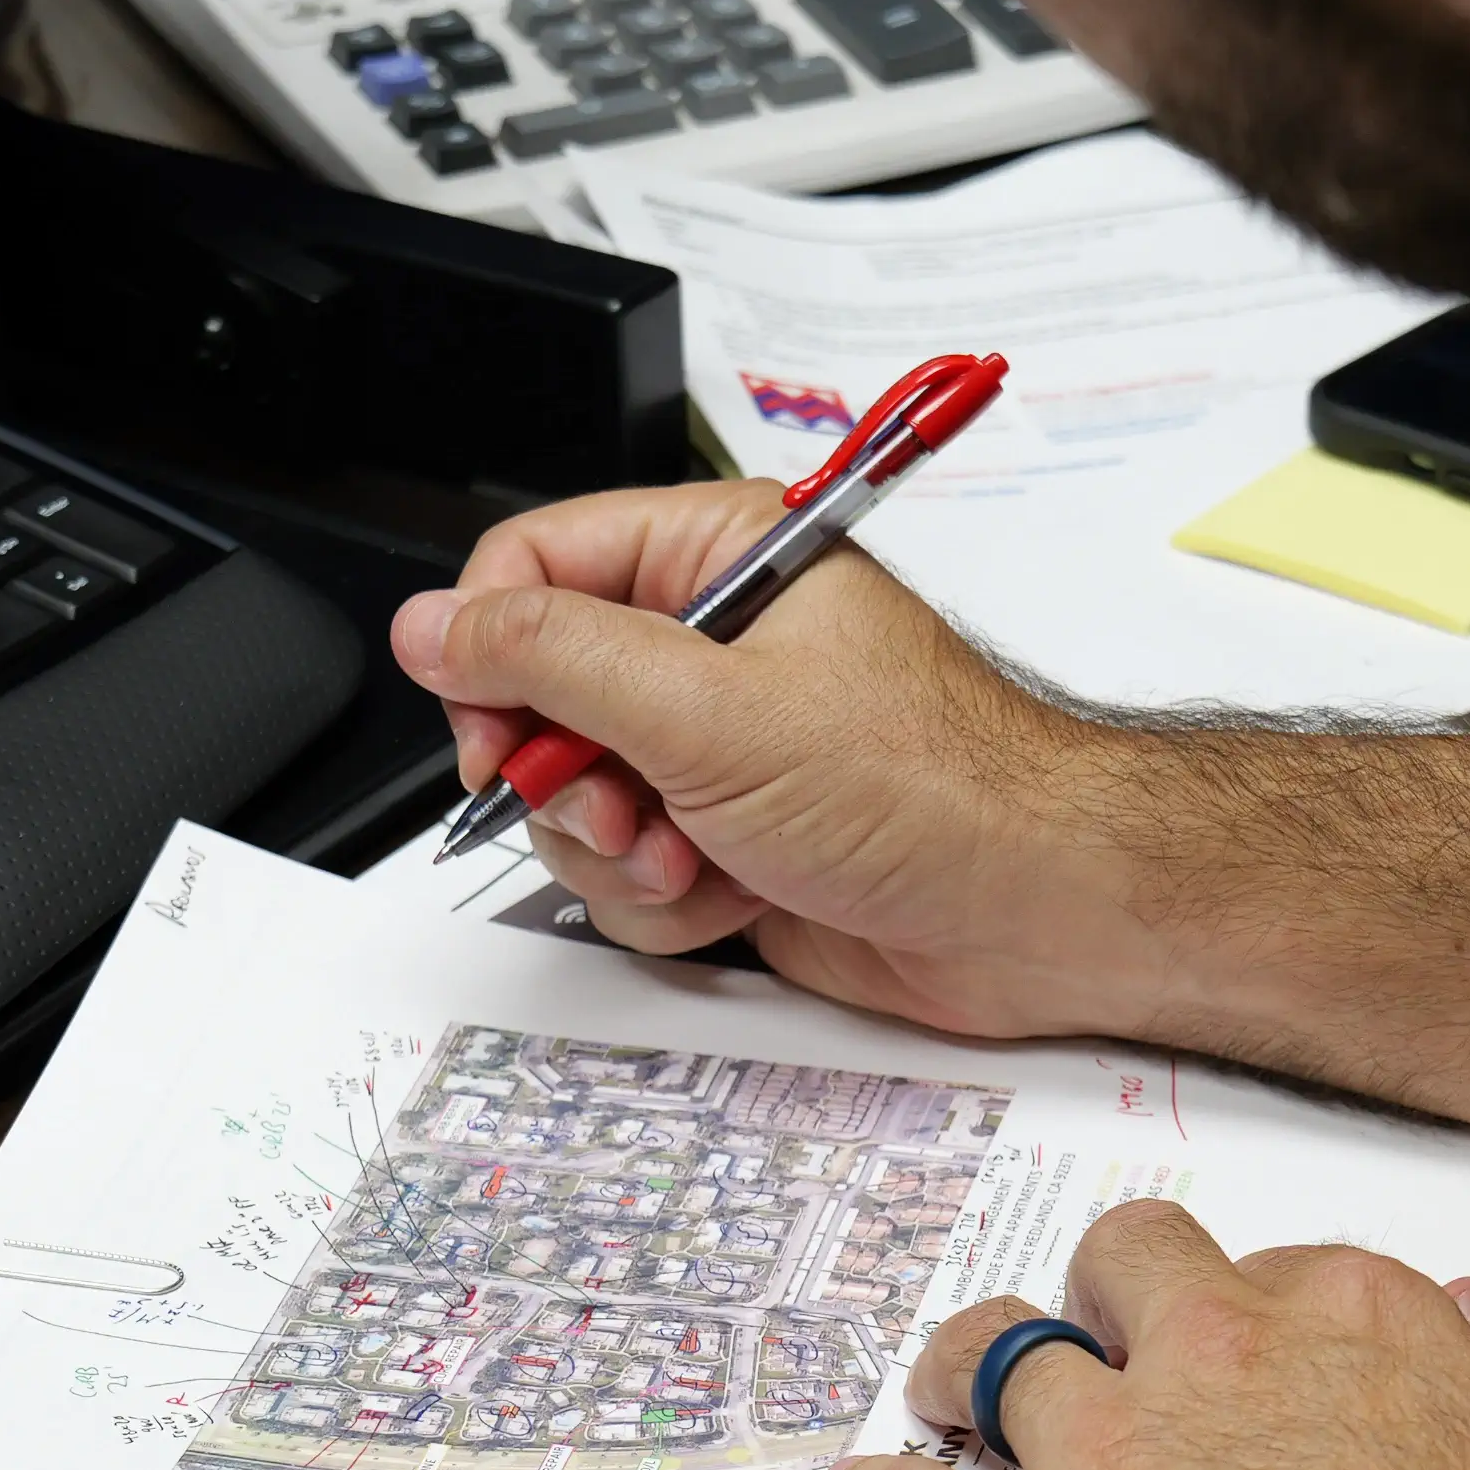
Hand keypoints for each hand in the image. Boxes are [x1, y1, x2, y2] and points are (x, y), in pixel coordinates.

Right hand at [388, 480, 1186, 1040]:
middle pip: (540, 698)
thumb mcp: (709, 708)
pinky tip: (736, 894)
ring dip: (622, 851)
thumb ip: (554, 660)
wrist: (1034, 910)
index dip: (492, 652)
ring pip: (577, 800)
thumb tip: (436, 624)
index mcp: (719, 558)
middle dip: (569, 778)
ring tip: (701, 856)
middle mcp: (713, 647)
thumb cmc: (931, 786)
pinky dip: (667, 899)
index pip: (536, 568)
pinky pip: (630, 871)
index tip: (494, 730)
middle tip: (625, 808)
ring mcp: (718, 750)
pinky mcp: (729, 838)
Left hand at [819, 1201, 1469, 1469]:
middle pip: (1127, 1265)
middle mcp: (1221, 1362)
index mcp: (1354, 1326)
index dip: (1249, 1308)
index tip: (1238, 1338)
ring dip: (964, 1365)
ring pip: (994, 1354)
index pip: (1274, 1266)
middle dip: (1104, 1292)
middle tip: (1095, 1332)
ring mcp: (1112, 1461)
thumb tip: (1463, 1320)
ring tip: (948, 1384)